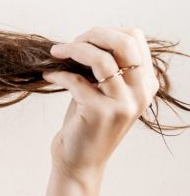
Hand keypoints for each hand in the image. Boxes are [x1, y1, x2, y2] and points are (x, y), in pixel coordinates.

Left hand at [42, 26, 159, 180]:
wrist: (79, 162)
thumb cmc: (87, 124)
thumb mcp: (105, 92)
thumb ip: (108, 67)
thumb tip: (88, 38)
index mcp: (146, 83)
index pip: (135, 38)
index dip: (105, 33)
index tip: (82, 41)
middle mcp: (140, 93)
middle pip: (123, 42)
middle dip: (91, 35)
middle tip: (67, 44)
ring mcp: (122, 103)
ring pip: (101, 58)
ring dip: (73, 50)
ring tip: (55, 53)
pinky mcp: (99, 112)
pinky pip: (75, 80)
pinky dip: (58, 74)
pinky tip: (48, 76)